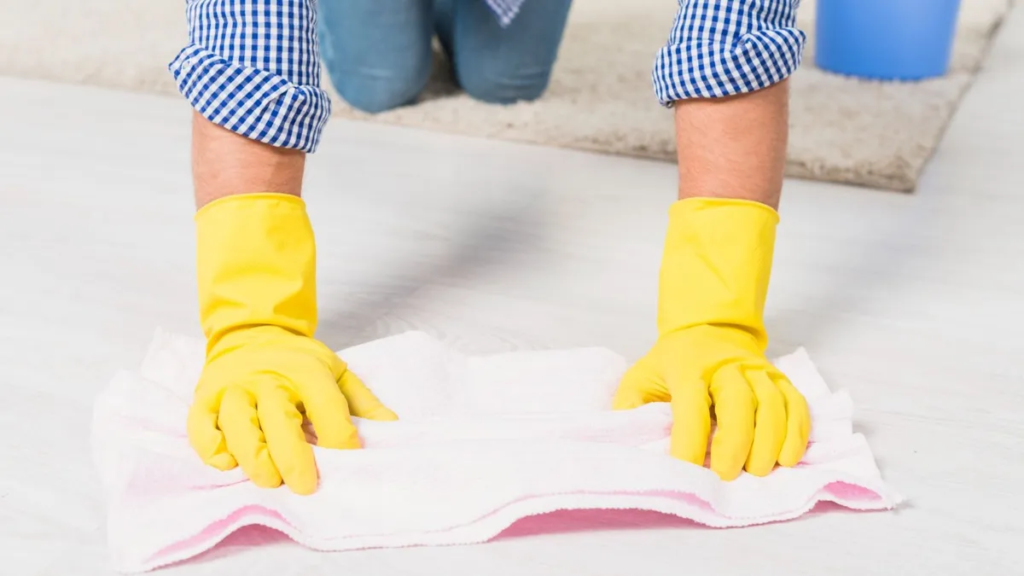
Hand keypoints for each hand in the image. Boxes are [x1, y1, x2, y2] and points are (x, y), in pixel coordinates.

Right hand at [188, 192, 395, 494]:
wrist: (251, 333)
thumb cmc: (297, 362)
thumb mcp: (336, 371)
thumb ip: (363, 402)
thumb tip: (391, 428)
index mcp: (305, 370)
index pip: (326, 405)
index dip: (340, 436)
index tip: (349, 460)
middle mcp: (267, 378)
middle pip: (278, 419)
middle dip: (292, 456)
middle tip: (305, 486)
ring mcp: (233, 388)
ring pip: (238, 425)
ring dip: (253, 457)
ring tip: (269, 480)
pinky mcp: (205, 399)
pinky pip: (201, 426)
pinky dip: (211, 448)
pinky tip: (228, 463)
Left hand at [613, 325, 808, 479]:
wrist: (710, 326)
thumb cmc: (673, 362)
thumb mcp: (641, 376)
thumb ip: (630, 407)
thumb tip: (629, 440)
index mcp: (687, 367)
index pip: (691, 408)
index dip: (689, 443)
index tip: (686, 472)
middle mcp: (726, 365)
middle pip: (738, 404)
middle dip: (735, 444)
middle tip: (727, 476)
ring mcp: (757, 369)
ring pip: (772, 404)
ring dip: (769, 442)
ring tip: (757, 471)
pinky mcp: (779, 377)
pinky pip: (795, 403)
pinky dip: (796, 432)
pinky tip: (787, 457)